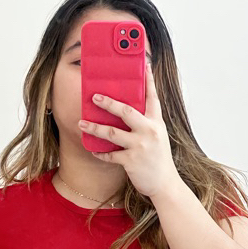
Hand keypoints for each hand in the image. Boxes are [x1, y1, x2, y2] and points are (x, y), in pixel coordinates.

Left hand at [78, 62, 181, 198]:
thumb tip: (126, 110)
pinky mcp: (131, 161)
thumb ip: (146, 122)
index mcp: (157, 122)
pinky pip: (110, 154)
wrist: (165, 184)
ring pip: (111, 133)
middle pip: (126, 111)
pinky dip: (100, 153)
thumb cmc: (159, 159)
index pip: (152, 97)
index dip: (148, 80)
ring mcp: (140, 146)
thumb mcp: (158, 136)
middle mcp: (149, 131)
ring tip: (81, 124)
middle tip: (94, 96)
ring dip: (94, 128)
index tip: (144, 64)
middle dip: (108, 103)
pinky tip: (93, 150)